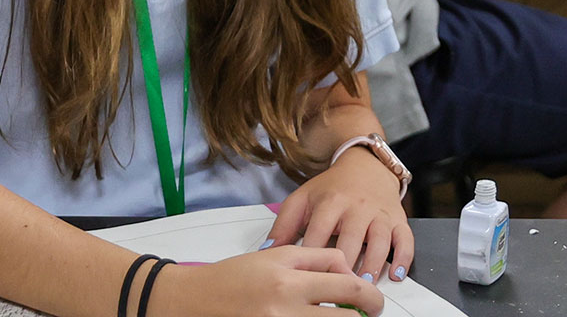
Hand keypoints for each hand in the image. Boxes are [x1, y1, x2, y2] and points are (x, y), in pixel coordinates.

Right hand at [155, 246, 384, 316]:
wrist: (195, 301)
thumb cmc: (235, 276)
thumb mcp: (274, 256)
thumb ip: (314, 259)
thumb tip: (349, 274)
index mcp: (288, 280)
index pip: (346, 285)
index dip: (368, 293)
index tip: (372, 299)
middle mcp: (285, 309)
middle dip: (365, 314)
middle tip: (369, 314)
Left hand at [265, 150, 413, 284]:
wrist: (365, 166)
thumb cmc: (331, 189)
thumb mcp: (302, 199)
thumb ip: (284, 225)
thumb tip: (268, 252)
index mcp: (330, 203)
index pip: (320, 232)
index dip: (314, 257)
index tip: (308, 279)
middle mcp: (357, 207)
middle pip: (351, 238)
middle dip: (346, 265)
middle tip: (339, 289)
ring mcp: (379, 214)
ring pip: (380, 240)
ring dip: (374, 263)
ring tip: (366, 284)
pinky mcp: (398, 219)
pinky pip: (405, 239)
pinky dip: (404, 257)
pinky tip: (397, 274)